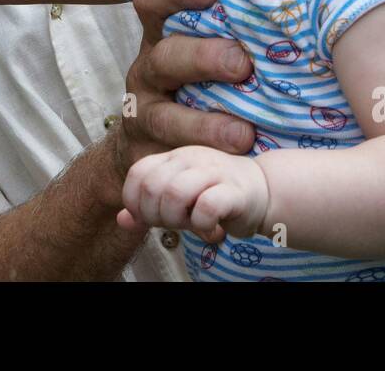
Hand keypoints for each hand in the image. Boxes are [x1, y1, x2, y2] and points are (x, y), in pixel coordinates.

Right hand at [101, 0, 254, 212]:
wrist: (147, 147)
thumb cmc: (197, 84)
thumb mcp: (203, 45)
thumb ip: (231, 21)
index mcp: (162, 37)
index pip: (153, 0)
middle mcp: (149, 71)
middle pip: (165, 57)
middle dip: (203, 58)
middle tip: (242, 65)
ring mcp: (143, 117)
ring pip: (165, 118)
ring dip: (203, 126)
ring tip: (242, 134)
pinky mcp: (146, 160)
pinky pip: (166, 167)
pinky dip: (197, 172)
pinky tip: (226, 178)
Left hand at [117, 146, 268, 243]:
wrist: (262, 190)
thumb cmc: (214, 194)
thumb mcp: (176, 198)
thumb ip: (149, 206)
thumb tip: (122, 220)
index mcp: (173, 156)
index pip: (137, 175)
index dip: (136, 203)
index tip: (151, 218)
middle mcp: (190, 157)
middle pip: (152, 187)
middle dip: (156, 215)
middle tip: (173, 223)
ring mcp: (212, 171)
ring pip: (174, 194)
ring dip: (176, 220)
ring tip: (190, 224)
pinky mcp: (234, 190)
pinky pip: (205, 207)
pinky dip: (201, 224)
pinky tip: (209, 228)